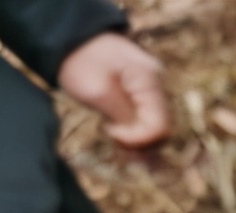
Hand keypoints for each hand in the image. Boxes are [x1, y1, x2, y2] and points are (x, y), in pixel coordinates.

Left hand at [58, 32, 171, 147]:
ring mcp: (155, 89)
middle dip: (139, 141)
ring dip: (137, 137)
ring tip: (113, 132)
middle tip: (111, 136)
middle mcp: (159, 86)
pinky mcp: (146, 94)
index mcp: (150, 81)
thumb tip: (141, 149)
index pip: (159, 127)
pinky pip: (149, 120)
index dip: (137, 139)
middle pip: (163, 129)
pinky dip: (136, 129)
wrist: (72, 40)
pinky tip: (118, 127)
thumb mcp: (98, 92)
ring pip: (157, 128)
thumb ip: (123, 119)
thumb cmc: (81, 62)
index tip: (111, 133)